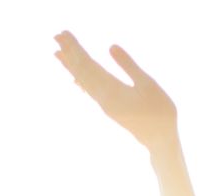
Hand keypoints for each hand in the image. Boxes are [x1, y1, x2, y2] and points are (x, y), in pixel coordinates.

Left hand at [54, 32, 177, 154]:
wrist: (160, 140)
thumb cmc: (160, 112)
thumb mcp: (148, 84)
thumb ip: (128, 66)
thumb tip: (110, 46)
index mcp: (112, 91)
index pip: (88, 65)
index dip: (75, 49)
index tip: (63, 34)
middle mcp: (103, 98)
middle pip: (82, 72)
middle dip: (70, 54)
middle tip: (56, 36)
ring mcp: (105, 104)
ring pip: (84, 81)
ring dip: (72, 66)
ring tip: (58, 53)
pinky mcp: (109, 108)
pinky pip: (91, 91)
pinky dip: (82, 80)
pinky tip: (75, 78)